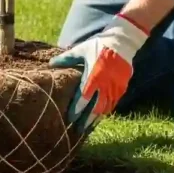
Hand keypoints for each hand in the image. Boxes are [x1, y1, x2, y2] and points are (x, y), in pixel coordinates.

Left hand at [49, 14, 148, 133]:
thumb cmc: (98, 46)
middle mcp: (105, 84)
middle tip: (77, 130)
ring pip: (105, 108)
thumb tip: (50, 65)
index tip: (70, 118)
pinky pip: (113, 103)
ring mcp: (115, 87)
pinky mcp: (122, 87)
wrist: (123, 42)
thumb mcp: (81, 50)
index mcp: (94, 75)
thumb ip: (66, 59)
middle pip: (95, 107)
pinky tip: (98, 117)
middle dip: (86, 120)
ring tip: (87, 127)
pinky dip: (105, 111)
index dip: (77, 109)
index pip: (84, 97)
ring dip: (96, 118)